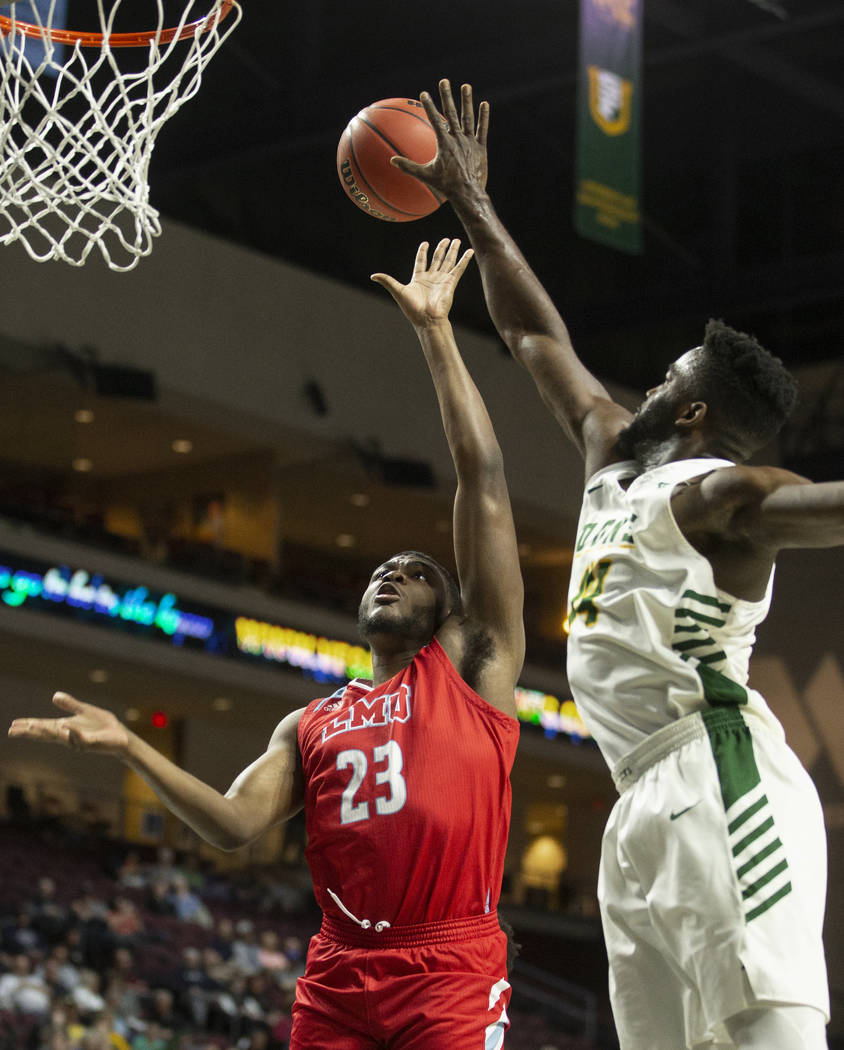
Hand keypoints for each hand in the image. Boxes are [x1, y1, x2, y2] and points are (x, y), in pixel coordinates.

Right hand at [8, 692, 130, 756]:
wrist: (120, 735)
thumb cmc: (103, 725)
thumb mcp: (85, 711)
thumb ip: (70, 705)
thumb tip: (55, 696)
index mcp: (66, 727)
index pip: (43, 726)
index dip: (29, 725)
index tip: (13, 725)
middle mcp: (68, 735)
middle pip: (45, 734)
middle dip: (30, 732)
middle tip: (12, 731)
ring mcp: (78, 741)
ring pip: (59, 737)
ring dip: (46, 732)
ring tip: (32, 727)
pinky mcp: (90, 743)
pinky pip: (80, 738)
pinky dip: (72, 733)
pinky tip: (65, 726)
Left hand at [371, 238, 473, 326]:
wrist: (427, 319)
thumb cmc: (412, 309)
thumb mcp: (398, 291)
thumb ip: (387, 281)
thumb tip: (373, 276)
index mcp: (419, 279)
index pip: (421, 261)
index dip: (422, 252)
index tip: (425, 243)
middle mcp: (431, 278)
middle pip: (437, 259)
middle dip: (441, 249)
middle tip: (446, 239)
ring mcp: (442, 280)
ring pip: (448, 261)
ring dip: (452, 251)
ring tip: (456, 240)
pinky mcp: (451, 283)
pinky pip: (459, 268)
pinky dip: (464, 260)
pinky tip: (469, 251)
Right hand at [392, 80, 487, 200]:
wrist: (467, 193)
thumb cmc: (446, 186)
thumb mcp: (425, 176)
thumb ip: (409, 166)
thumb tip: (392, 161)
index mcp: (444, 143)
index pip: (435, 119)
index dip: (429, 105)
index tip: (424, 93)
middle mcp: (457, 138)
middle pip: (451, 113)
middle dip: (447, 96)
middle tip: (444, 81)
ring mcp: (470, 142)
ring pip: (468, 117)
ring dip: (467, 101)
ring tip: (466, 86)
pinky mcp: (481, 148)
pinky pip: (482, 129)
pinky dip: (484, 117)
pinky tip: (484, 104)